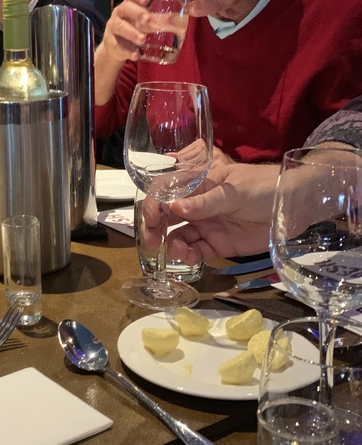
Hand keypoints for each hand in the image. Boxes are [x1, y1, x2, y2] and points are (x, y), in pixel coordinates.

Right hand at [94, 0, 162, 103]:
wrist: (117, 46)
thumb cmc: (136, 28)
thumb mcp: (147, 22)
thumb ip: (161, 20)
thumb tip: (182, 19)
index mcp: (130, 5)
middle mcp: (120, 14)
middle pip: (125, 8)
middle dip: (137, 13)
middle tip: (148, 19)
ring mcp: (113, 27)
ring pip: (119, 26)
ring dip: (132, 33)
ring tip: (142, 40)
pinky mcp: (110, 42)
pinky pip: (116, 45)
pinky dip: (126, 51)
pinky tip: (135, 55)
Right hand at [142, 162, 280, 263]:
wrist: (294, 205)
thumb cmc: (264, 187)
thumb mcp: (234, 191)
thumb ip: (205, 201)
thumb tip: (174, 208)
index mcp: (198, 186)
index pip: (166, 192)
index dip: (153, 205)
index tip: (150, 219)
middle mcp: (197, 206)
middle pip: (166, 217)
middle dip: (154, 229)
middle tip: (152, 242)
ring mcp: (207, 226)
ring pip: (179, 236)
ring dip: (172, 245)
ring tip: (177, 253)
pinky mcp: (218, 244)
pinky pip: (196, 251)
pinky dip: (188, 256)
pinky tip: (189, 258)